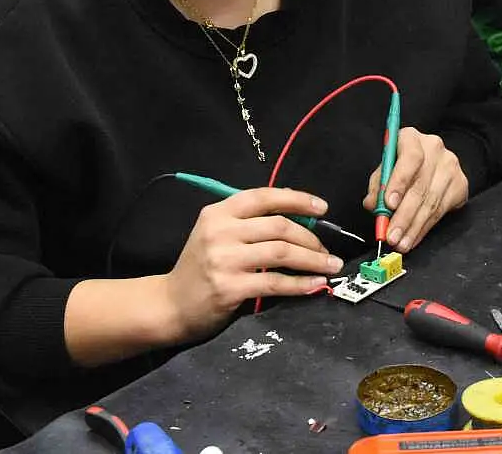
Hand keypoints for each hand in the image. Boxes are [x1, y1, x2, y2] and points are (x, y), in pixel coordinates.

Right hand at [166, 187, 343, 339]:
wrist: (170, 304)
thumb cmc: (200, 267)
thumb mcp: (216, 234)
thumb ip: (249, 222)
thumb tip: (300, 216)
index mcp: (218, 212)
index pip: (264, 196)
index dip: (297, 199)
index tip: (322, 208)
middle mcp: (220, 231)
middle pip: (278, 226)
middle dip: (311, 238)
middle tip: (328, 251)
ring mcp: (224, 260)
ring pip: (281, 252)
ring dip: (313, 259)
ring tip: (331, 266)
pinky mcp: (230, 287)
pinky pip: (275, 283)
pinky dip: (301, 284)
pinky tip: (316, 284)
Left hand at [362, 127, 468, 253]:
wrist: (433, 161)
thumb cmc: (402, 164)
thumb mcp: (386, 168)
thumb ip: (378, 185)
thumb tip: (373, 205)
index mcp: (411, 138)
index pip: (410, 158)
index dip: (399, 182)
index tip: (388, 204)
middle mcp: (434, 148)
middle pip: (420, 186)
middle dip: (403, 216)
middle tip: (391, 235)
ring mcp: (450, 166)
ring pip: (431, 203)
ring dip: (413, 227)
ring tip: (401, 243)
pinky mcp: (461, 184)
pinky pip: (441, 211)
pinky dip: (424, 228)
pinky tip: (413, 238)